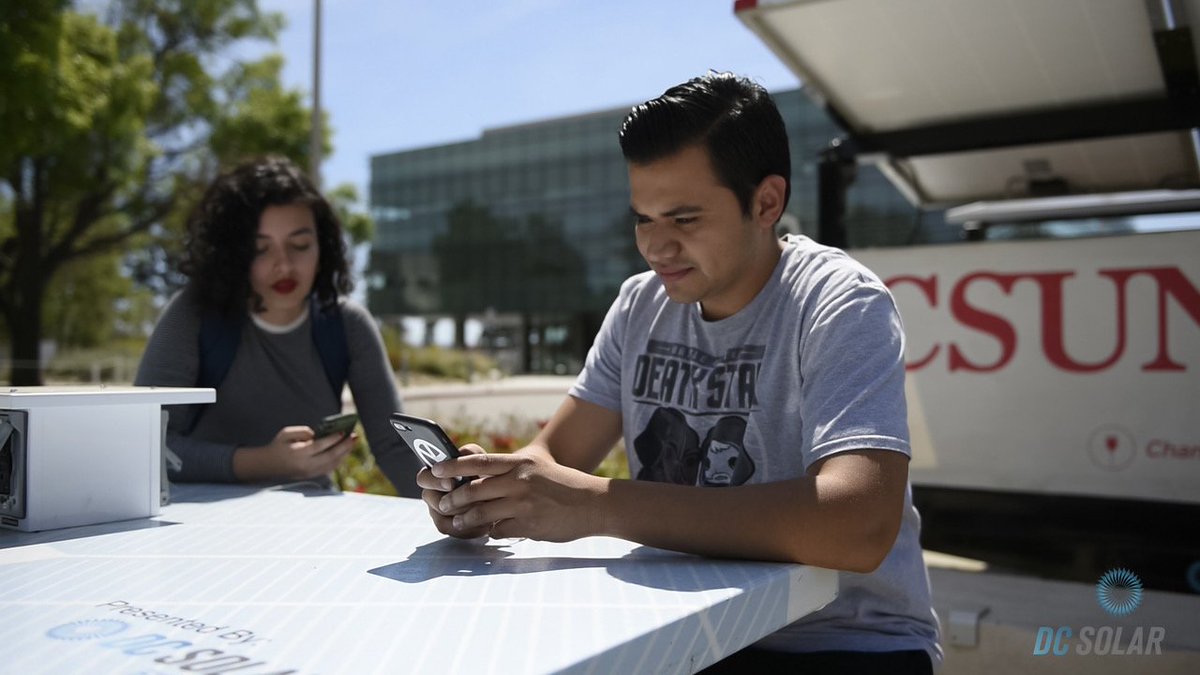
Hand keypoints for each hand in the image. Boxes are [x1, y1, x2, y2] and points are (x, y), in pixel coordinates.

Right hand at [233, 425, 355, 481]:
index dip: (333, 439)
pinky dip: (338, 460)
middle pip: (330, 457)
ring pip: (332, 464)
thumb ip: (303, 432)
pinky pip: (329, 469)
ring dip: (344, 453)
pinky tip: (344, 451)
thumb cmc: (278, 446)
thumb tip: (320, 434)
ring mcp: (309, 473)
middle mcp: (305, 465)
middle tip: (354, 437)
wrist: (267, 465)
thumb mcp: (286, 434)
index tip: (343, 432)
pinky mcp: (311, 476)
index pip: (319, 446)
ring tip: (352, 442)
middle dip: (344, 446)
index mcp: (298, 454)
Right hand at [416, 443, 488, 537]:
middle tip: (471, 499)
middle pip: (431, 501)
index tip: (450, 482)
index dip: (434, 481)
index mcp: (435, 475)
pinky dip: (469, 527)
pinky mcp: (449, 528)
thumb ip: (470, 453)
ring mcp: (439, 512)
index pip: (423, 478)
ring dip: (464, 511)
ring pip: (442, 517)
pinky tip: (483, 522)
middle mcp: (433, 494)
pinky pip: (453, 530)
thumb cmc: (486, 474)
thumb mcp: (480, 459)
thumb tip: (461, 453)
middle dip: (451, 499)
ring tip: (483, 506)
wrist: (499, 496)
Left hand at [418, 445, 606, 541]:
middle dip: (452, 499)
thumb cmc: (563, 485)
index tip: (435, 470)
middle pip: (473, 490)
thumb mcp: (536, 468)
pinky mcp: (528, 525)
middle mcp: (518, 481)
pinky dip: (490, 532)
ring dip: (464, 520)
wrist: (593, 503)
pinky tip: (489, 532)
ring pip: (480, 513)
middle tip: (442, 504)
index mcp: (519, 464)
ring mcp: (522, 504)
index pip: (479, 462)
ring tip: (458, 523)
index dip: (452, 466)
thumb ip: (510, 471)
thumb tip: (477, 479)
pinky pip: (498, 531)